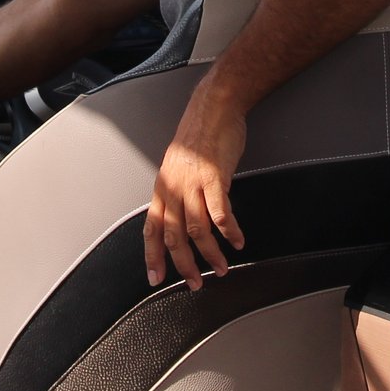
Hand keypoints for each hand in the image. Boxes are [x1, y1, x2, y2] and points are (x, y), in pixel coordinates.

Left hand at [144, 90, 248, 290]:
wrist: (213, 107)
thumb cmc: (199, 134)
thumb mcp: (178, 166)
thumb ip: (178, 192)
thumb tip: (183, 216)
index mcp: (162, 187)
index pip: (151, 228)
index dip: (153, 256)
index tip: (155, 278)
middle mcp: (174, 188)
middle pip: (174, 236)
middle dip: (184, 265)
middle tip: (195, 283)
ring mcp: (193, 183)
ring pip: (197, 230)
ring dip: (211, 254)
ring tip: (222, 267)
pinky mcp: (214, 178)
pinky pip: (220, 213)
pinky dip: (229, 231)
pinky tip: (238, 241)